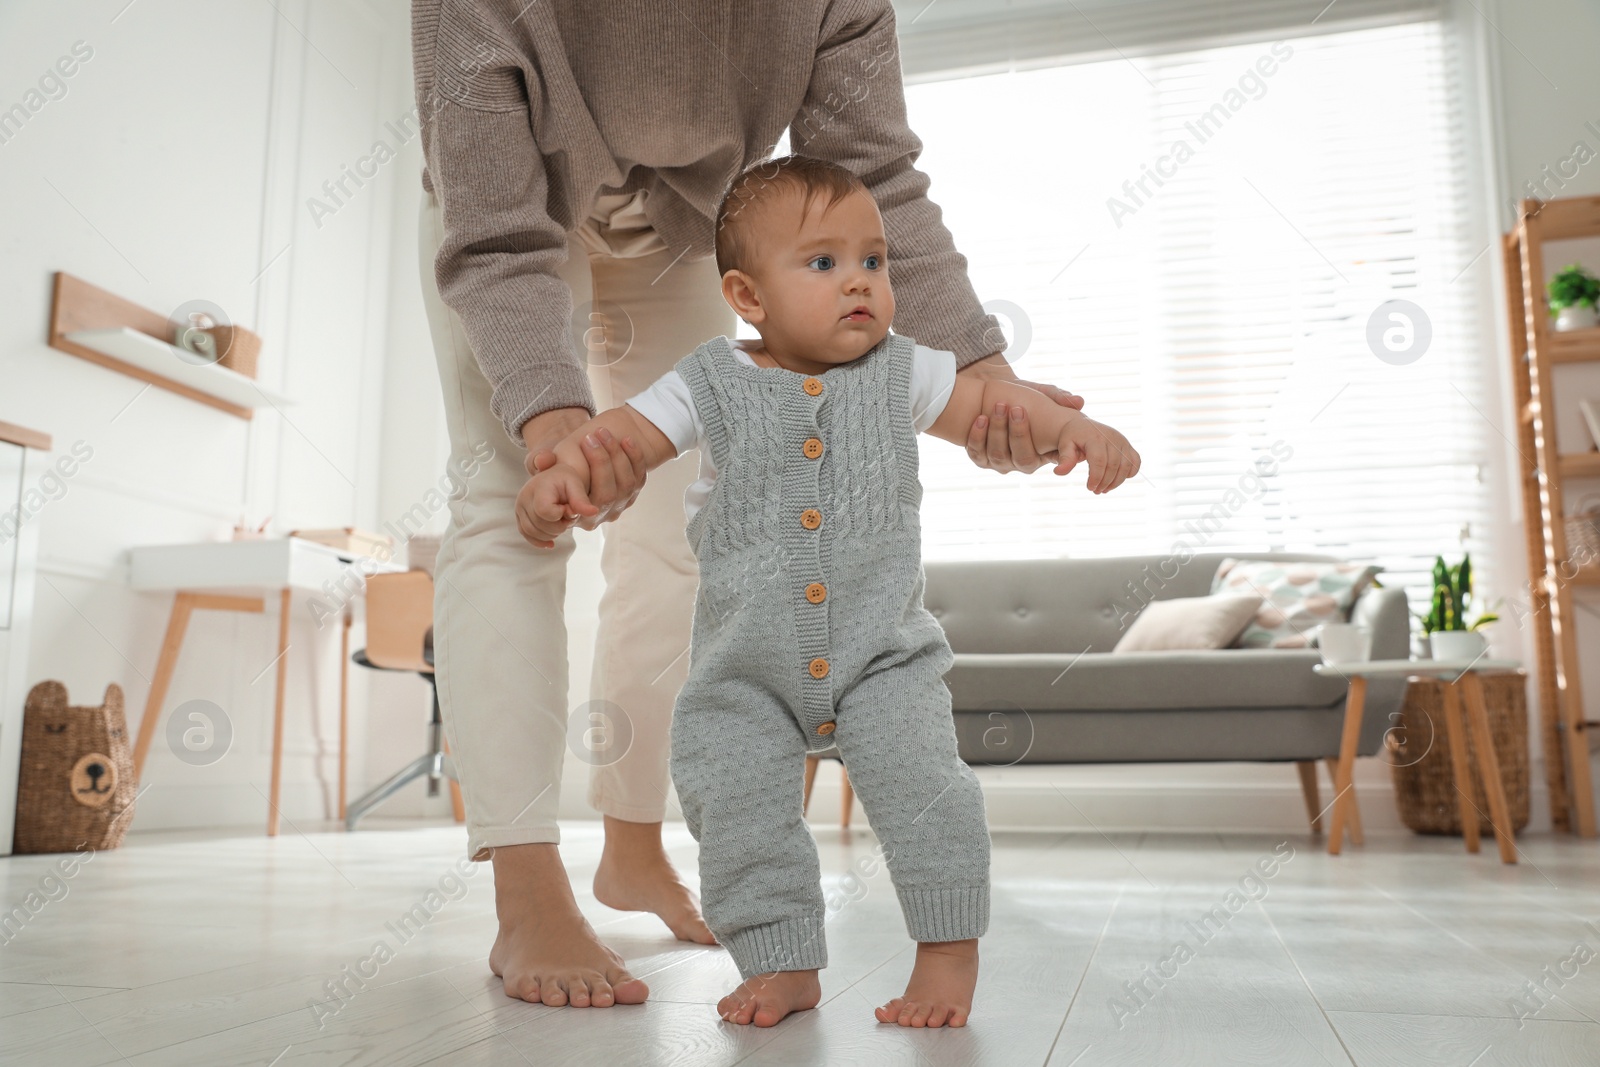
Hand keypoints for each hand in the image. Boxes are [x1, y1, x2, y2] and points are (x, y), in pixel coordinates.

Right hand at [516, 463, 599, 547]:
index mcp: (538, 488)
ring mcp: (519, 508)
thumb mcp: (576, 485)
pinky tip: (551, 543)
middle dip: (559, 525)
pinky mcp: (520, 517)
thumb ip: (581, 500)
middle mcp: (524, 498)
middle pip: (541, 525)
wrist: (553, 477)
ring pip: (534, 533)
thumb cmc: (566, 480)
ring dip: (552, 533)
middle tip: (567, 514)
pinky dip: (540, 541)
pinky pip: (527, 535)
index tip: (567, 507)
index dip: (560, 515)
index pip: (546, 512)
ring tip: (561, 520)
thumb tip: (593, 512)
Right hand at [520, 409, 647, 532]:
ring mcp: (618, 506)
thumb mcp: (545, 465)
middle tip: (594, 434)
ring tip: (606, 432)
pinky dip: (636, 458)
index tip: (586, 440)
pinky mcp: (632, 494)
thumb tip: (542, 460)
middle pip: (608, 494)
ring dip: (618, 455)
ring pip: (627, 486)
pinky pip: (639, 478)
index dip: (591, 471)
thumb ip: (540, 463)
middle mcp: (599, 515)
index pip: (586, 502)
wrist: (578, 461)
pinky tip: (627, 440)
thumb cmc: (557, 466)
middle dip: (602, 460)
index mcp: (575, 514)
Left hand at [959, 358, 1085, 473]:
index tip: (1049, 434)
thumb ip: (1058, 397)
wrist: (994, 395)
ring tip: (997, 409)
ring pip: (998, 455)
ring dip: (996, 432)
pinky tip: (980, 419)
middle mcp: (1023, 462)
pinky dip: (977, 437)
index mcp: (1044, 452)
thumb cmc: (1024, 397)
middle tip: (1015, 408)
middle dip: (1018, 434)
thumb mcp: (1041, 394)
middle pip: (1022, 458)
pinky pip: (977, 454)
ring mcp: (1001, 463)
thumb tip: (1079, 401)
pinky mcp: (981, 458)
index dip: (1052, 451)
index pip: (1053, 457)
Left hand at [1053, 414, 1139, 493]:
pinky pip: (1135, 461)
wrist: (1083, 426)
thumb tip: (1058, 472)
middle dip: (1105, 482)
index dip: (1096, 477)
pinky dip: (1130, 473)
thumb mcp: (1065, 445)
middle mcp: (1111, 437)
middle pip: (1113, 465)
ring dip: (1117, 482)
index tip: (1090, 488)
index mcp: (1095, 437)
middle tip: (1096, 491)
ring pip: (1126, 466)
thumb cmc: (1072, 438)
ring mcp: (1121, 441)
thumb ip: (1065, 459)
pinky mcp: (1127, 445)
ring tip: (1105, 489)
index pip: (1099, 460)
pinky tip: (1118, 480)